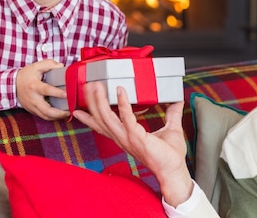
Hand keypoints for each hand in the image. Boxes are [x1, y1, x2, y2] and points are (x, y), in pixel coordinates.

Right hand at [16, 59, 69, 120]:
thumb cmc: (27, 75)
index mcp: (34, 86)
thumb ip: (49, 64)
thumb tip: (61, 67)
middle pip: (46, 110)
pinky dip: (53, 117)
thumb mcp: (37, 66)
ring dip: (58, 117)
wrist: (13, 85)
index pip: (46, 90)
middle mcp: (33, 98)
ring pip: (45, 116)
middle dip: (59, 113)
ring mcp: (32, 106)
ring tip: (68, 113)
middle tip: (71, 110)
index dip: (57, 93)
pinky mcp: (32, 111)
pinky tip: (61, 114)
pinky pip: (43, 117)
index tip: (67, 94)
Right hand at [73, 82, 193, 206]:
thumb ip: (172, 114)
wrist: (174, 170)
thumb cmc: (170, 155)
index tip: (78, 108)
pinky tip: (120, 91)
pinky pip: (127, 118)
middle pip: (101, 119)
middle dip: (93, 102)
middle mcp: (123, 138)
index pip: (103, 126)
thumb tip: (177, 101)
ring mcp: (128, 138)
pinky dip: (123, 104)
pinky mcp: (137, 138)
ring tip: (97, 86)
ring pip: (108, 118)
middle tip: (88, 86)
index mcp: (126, 137)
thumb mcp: (170, 128)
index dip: (89, 117)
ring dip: (101, 101)